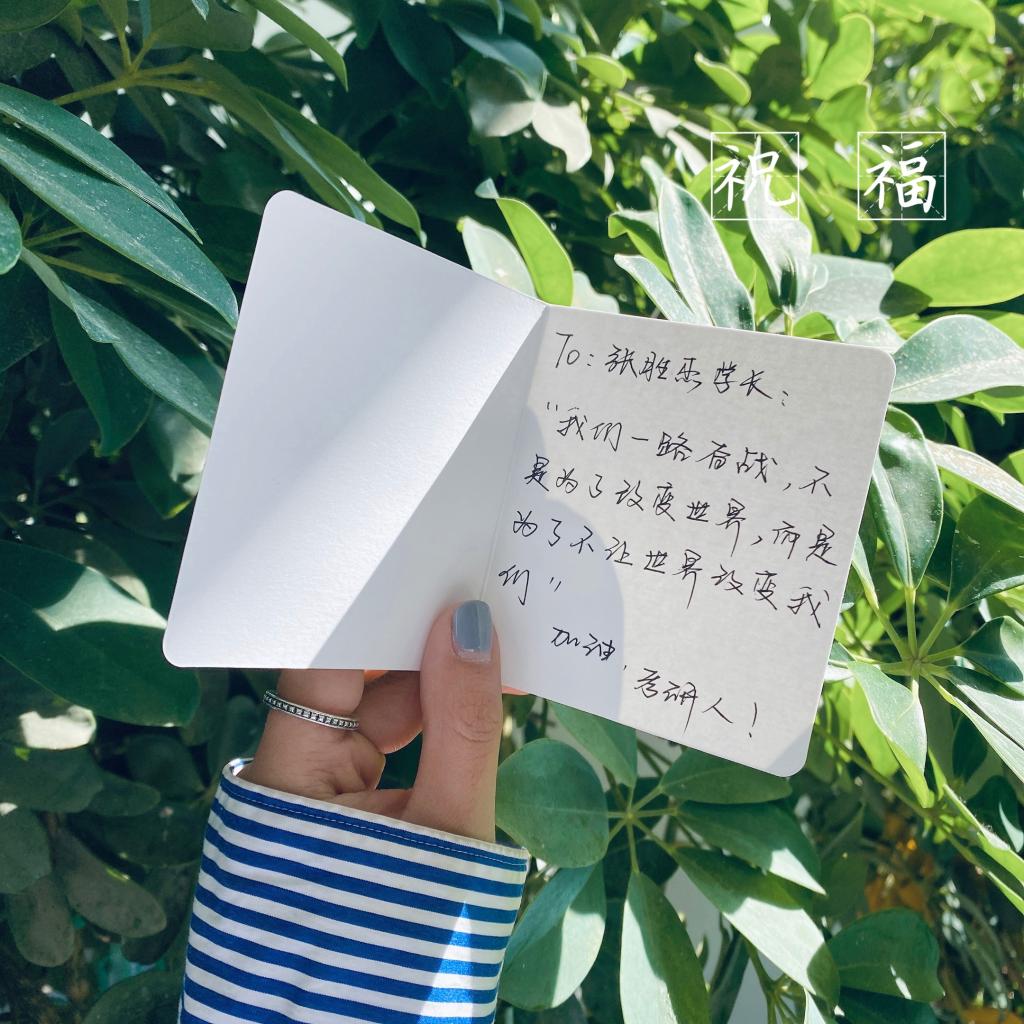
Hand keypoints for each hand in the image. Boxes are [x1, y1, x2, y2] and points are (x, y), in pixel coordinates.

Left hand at [238, 600, 503, 841]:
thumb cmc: (414, 934)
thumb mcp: (451, 824)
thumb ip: (463, 724)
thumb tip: (470, 626)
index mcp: (292, 775)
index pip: (325, 663)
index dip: (376, 613)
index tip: (428, 575)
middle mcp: (292, 769)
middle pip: (350, 678)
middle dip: (413, 640)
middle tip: (473, 598)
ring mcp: (318, 784)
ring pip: (374, 705)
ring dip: (431, 677)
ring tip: (490, 640)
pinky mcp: (345, 797)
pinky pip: (386, 735)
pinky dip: (431, 714)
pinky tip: (476, 689)